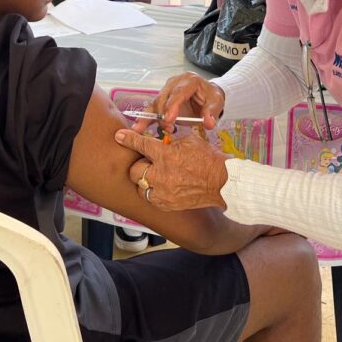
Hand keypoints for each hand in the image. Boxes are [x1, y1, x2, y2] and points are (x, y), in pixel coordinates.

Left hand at [114, 129, 228, 210]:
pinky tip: (163, 186)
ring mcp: (163, 192)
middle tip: (150, 162)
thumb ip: (170, 142)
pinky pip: (150, 198)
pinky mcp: (167, 204)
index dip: (128, 139)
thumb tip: (158, 141)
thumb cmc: (208, 159)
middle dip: (140, 164)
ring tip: (157, 176)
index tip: (119, 137)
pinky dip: (153, 192)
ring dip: (146, 180)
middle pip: (135, 170)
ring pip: (140, 187)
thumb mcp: (189, 141)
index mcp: (166, 155)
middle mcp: (161, 175)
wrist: (222, 182)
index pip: (140, 144)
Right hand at [131, 72, 224, 133]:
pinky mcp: (162, 97)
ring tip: (146, 130)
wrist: (207, 94)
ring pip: (155, 103)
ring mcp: (166, 89)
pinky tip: (137, 128)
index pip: (178, 93)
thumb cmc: (210, 98)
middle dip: (162, 115)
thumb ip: (212, 113)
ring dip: (151, 118)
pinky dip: (145, 118)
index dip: (172, 106)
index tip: (169, 120)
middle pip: (163, 98)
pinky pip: (152, 108)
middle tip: (167, 129)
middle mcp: (175, 82)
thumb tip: (209, 123)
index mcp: (189, 81)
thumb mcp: (216, 104)